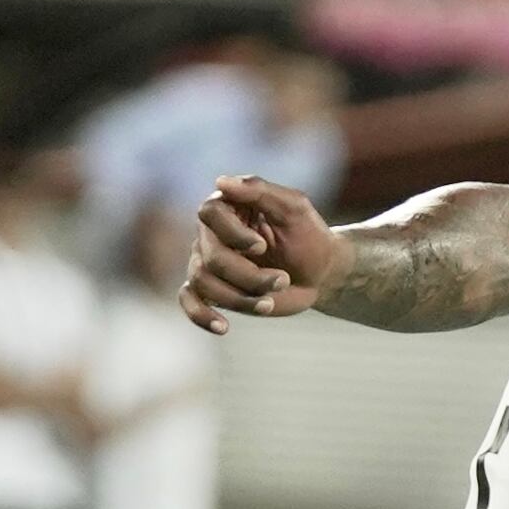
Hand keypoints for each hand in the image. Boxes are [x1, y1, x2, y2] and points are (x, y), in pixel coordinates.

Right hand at [181, 175, 338, 333]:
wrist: (320, 273)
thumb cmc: (309, 236)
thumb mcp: (294, 207)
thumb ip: (259, 190)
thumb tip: (220, 182)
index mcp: (229, 206)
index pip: (210, 214)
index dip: (233, 234)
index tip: (262, 246)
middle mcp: (211, 233)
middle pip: (211, 257)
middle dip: (248, 276)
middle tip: (283, 280)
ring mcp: (208, 262)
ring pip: (203, 281)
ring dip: (240, 297)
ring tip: (270, 302)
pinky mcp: (211, 289)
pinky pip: (188, 301)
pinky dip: (201, 315)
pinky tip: (224, 326)